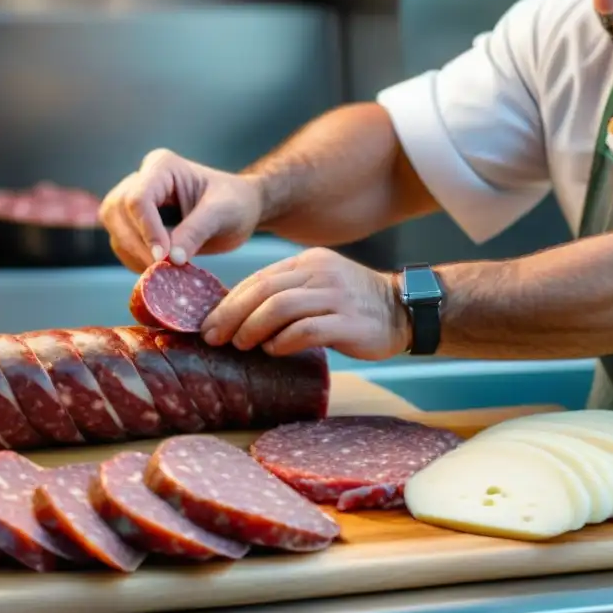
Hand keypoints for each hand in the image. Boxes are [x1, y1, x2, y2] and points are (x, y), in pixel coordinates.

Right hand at [99, 149, 263, 272]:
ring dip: (133, 253)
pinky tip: (159, 270)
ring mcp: (133, 199)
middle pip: (118, 211)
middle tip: (163, 269)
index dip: (147, 230)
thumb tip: (172, 258)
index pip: (139, 198)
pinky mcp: (133, 221)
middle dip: (137, 244)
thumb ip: (197, 230)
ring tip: (163, 271)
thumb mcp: (223, 213)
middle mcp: (142, 179)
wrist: (239, 210)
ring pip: (114, 227)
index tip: (165, 257)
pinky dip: (134, 259)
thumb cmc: (235, 203)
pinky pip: (121, 242)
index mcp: (162, 167)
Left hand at [200, 247, 411, 360]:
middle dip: (232, 315)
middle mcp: (320, 274)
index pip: (259, 278)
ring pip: (281, 308)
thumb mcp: (320, 285)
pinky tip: (273, 351)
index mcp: (309, 262)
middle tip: (213, 337)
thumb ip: (287, 293)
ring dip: (253, 328)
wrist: (404, 309)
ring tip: (240, 345)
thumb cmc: (354, 304)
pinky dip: (283, 342)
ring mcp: (336, 296)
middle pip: (264, 290)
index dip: (229, 301)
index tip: (208, 323)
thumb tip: (239, 317)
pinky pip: (307, 330)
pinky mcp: (348, 322)